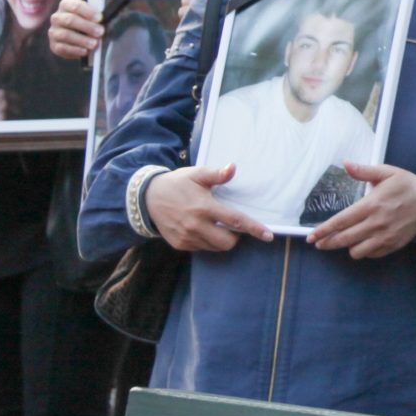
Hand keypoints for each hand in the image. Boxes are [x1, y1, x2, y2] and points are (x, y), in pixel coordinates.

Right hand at [49, 0, 102, 60]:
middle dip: (87, 26)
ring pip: (65, 35)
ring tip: (94, 44)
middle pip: (69, 20)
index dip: (88, 11)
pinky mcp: (54, 45)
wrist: (80, 37)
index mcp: (66, 5)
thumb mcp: (93, 15)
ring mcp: (54, 31)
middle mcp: (57, 17)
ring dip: (81, 40)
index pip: (75, 5)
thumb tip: (105, 19)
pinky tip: (85, 51)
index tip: (100, 18)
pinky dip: (75, 50)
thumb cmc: (89, 22)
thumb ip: (96, 15)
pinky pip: (62, 48)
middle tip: (100, 32)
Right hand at [145, 163, 274, 252]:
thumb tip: (233, 167)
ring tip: (216, 225)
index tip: (268, 236)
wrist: (147, 198)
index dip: (254, 229)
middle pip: (227, 242)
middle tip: (232, 225)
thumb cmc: (177, 184)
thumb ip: (216, 174)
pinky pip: (201, 248)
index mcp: (204, 208)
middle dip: (235, 237)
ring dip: (221, 240)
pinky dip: (206, 242)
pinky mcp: (179, 244)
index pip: (235, 221)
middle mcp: (196, 225)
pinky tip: (202, 229)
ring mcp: (186, 237)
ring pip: (214, 247)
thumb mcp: (196, 174)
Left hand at [306, 162, 415, 257]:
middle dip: (328, 243)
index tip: (311, 236)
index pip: (341, 221)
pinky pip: (371, 254)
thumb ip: (365, 171)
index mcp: (372, 205)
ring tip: (345, 240)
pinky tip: (363, 243)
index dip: (324, 230)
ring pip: (356, 251)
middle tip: (319, 243)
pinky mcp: (392, 245)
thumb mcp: (388, 173)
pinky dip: (364, 250)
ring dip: (347, 247)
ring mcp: (384, 237)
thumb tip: (345, 164)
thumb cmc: (406, 185)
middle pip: (344, 239)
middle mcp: (376, 224)